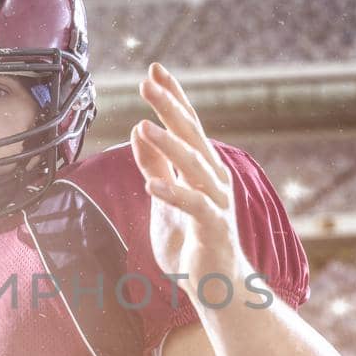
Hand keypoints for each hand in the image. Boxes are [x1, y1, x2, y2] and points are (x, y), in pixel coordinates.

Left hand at [129, 63, 246, 303]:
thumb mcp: (163, 198)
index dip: (173, 96)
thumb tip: (138, 129)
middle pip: (192, 135)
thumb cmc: (190, 240)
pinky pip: (193, 206)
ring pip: (194, 166)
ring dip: (169, 145)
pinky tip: (152, 185)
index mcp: (202, 167)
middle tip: (148, 82)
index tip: (155, 69)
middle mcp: (214, 177)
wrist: (215, 286)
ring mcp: (217, 201)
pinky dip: (173, 193)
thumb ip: (154, 166)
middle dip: (170, 107)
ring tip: (144, 126)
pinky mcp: (213, 228)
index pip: (187, 124)